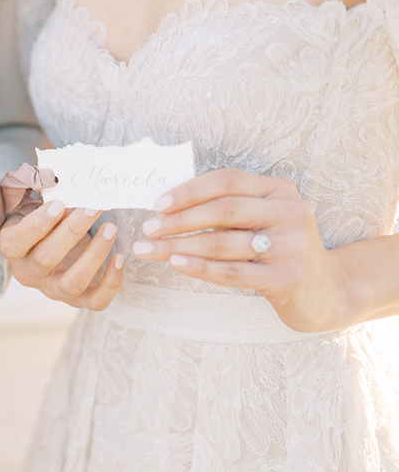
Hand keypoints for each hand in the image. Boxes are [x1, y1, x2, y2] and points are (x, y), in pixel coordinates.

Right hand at [0, 201, 123, 308]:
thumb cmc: (42, 220)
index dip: (37, 226)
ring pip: (72, 282)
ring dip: (94, 255)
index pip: (16, 242)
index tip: (59, 205)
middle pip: (46, 259)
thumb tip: (55, 178)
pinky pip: (96, 300)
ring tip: (110, 228)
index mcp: (12, 249)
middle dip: (71, 232)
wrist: (51, 245)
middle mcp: (29, 273)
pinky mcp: (77, 299)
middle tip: (93, 208)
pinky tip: (120, 258)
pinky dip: (111, 283)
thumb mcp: (31, 204)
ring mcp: (53, 290)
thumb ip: (37, 192)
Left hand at [131, 168, 342, 331]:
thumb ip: (227, 208)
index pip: (226, 180)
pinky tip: (175, 264)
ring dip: (177, 245)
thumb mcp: (261, 220)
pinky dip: (199, 267)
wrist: (325, 291)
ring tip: (147, 249)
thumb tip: (167, 206)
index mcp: (279, 190)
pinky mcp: (285, 277)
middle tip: (146, 229)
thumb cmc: (279, 251)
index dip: (189, 190)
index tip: (157, 203)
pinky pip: (232, 271)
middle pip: (221, 210)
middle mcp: (289, 212)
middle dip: (177, 220)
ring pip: (221, 242)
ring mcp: (290, 245)